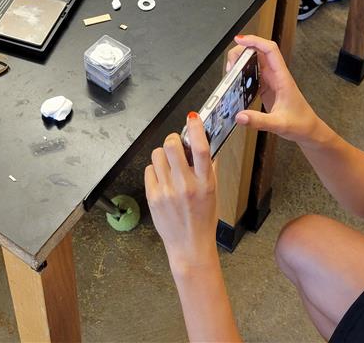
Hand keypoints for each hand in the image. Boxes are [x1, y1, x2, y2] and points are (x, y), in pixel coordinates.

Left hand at [145, 114, 217, 272]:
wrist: (190, 245)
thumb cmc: (203, 218)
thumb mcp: (214, 191)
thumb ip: (208, 167)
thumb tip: (203, 141)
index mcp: (204, 182)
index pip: (200, 148)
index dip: (196, 129)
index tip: (193, 117)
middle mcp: (185, 185)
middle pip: (172, 146)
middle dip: (173, 140)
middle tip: (176, 146)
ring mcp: (167, 191)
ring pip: (158, 154)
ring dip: (163, 155)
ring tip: (169, 166)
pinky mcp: (153, 197)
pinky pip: (149, 169)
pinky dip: (155, 170)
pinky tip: (163, 179)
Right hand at [227, 36, 319, 144]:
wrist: (308, 130)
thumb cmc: (300, 124)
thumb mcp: (279, 124)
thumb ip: (258, 120)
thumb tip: (240, 116)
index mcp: (282, 78)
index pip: (270, 50)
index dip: (255, 41)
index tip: (240, 40)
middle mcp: (276, 75)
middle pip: (258, 52)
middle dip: (242, 52)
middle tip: (230, 64)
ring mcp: (271, 80)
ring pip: (254, 61)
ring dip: (241, 62)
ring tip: (230, 71)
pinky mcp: (266, 87)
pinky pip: (253, 73)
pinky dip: (242, 73)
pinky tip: (235, 81)